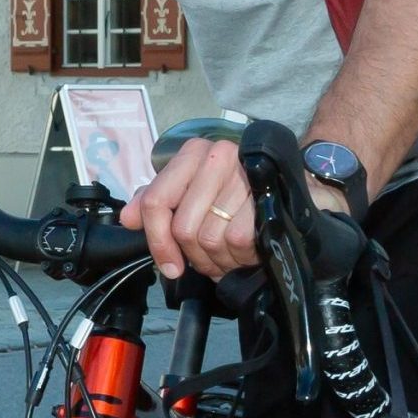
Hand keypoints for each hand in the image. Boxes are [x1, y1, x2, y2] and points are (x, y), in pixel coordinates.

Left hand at [121, 137, 257, 281]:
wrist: (289, 192)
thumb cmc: (234, 196)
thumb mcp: (192, 193)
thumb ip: (157, 202)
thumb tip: (128, 218)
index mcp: (193, 153)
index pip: (156, 200)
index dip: (157, 240)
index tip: (168, 265)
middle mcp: (217, 157)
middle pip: (182, 227)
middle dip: (192, 255)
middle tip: (207, 260)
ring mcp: (242, 176)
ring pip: (207, 238)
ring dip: (217, 258)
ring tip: (229, 254)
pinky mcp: (264, 198)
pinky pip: (235, 242)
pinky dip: (240, 256)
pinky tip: (247, 251)